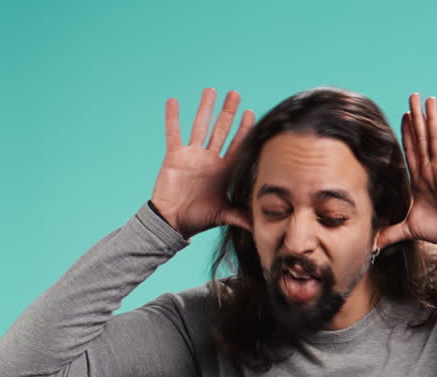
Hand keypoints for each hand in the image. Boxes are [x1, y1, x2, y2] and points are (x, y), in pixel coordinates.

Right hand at [150, 88, 254, 238]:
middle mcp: (210, 159)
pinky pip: (173, 133)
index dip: (244, 129)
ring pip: (200, 126)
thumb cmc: (199, 219)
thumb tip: (263, 225)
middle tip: (235, 94)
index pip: (237, 145)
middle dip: (228, 112)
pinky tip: (174, 101)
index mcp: (224, 170)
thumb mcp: (225, 215)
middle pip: (221, 130)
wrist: (173, 222)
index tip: (251, 113)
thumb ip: (243, 216)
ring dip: (205, 108)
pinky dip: (173, 118)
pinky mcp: (175, 156)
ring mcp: (192, 156)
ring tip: (211, 90)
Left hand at [377, 93, 436, 248]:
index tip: (404, 115)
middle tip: (413, 96)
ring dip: (431, 118)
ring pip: (435, 139)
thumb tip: (372, 244)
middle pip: (422, 138)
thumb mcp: (408, 229)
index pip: (412, 150)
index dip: (407, 132)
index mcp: (420, 179)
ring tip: (429, 99)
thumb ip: (390, 233)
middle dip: (416, 117)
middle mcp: (431, 170)